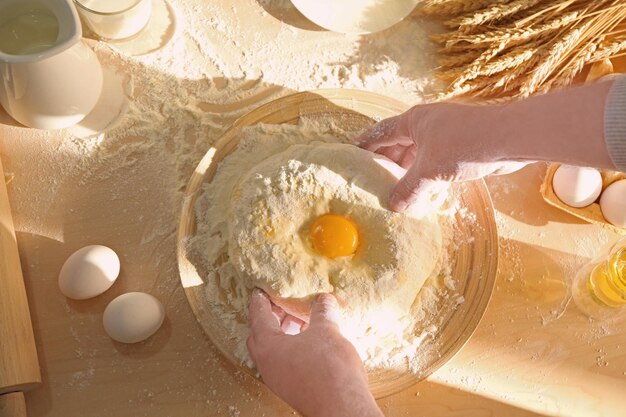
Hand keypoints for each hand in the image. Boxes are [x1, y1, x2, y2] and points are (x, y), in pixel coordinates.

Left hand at [247, 289, 383, 416]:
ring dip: (285, 332)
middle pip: (262, 333)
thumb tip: (323, 299)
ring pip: (275, 349)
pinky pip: (285, 361)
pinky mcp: (291, 388)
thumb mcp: (326, 330)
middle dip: (273, 316)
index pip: (258, 315)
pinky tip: (312, 340)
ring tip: (302, 319)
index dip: (261, 299)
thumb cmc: (329, 369)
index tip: (261, 289)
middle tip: (284, 302)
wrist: (342, 408)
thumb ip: (322, 311)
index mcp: (267, 346)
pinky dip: (293, 346)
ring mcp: (278, 379)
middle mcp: (267, 364)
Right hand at [358, 103, 526, 211]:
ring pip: (417, 154)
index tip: (353, 154)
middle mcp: (427, 124)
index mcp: (414, 121)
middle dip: (386, 162)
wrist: (510, 139)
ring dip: (407, 171)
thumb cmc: (466, 145)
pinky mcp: (461, 146)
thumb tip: (393, 206)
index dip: (366, 144)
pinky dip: (425, 175)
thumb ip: (409, 189)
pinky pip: (434, 161)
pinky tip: (422, 190)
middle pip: (398, 144)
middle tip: (372, 181)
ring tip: (395, 190)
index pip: (382, 133)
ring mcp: (445, 134)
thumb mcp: (430, 170)